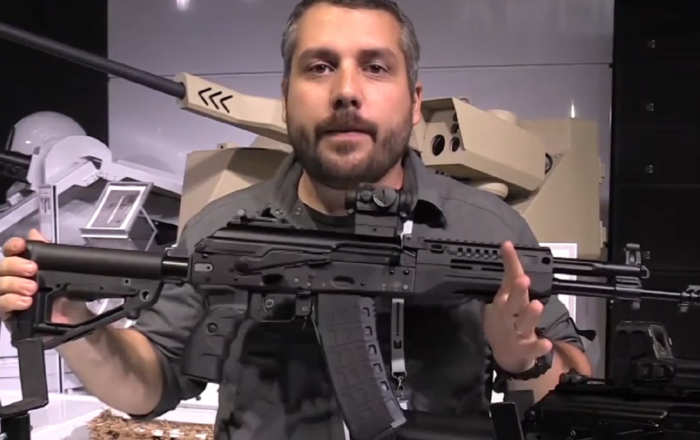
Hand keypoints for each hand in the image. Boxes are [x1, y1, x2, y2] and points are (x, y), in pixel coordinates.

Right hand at [0, 229, 88, 324]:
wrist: (74, 321)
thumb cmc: (67, 295)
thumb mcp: (63, 274)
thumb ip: (49, 253)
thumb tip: (35, 232)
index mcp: (25, 266)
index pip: (11, 252)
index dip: (13, 246)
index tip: (20, 245)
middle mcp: (12, 279)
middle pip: (1, 267)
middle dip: (14, 265)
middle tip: (32, 270)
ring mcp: (7, 297)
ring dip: (13, 284)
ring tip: (32, 289)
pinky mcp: (7, 315)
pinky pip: (0, 305)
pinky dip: (11, 301)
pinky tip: (25, 302)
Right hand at [484, 241, 551, 372]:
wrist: (504, 354)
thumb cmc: (506, 321)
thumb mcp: (504, 299)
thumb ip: (510, 279)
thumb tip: (508, 248)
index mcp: (504, 301)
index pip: (508, 279)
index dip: (509, 263)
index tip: (508, 246)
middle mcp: (508, 314)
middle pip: (513, 301)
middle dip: (518, 291)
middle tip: (524, 280)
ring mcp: (515, 332)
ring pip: (523, 322)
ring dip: (529, 315)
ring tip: (537, 305)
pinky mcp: (523, 349)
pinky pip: (531, 348)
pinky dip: (538, 346)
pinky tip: (547, 343)